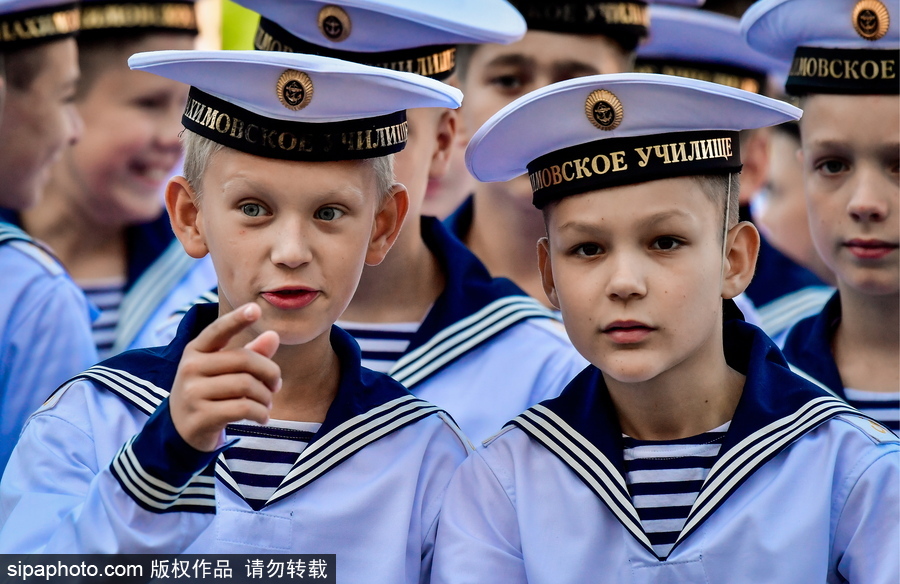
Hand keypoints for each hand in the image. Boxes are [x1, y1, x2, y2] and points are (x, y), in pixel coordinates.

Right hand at [169, 303, 281, 451]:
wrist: (182, 430)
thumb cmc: (210, 392)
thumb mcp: (225, 370)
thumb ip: (250, 353)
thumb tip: (273, 335)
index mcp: (196, 349)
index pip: (218, 330)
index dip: (237, 319)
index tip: (255, 308)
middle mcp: (190, 367)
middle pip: (245, 360)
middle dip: (270, 373)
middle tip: (276, 385)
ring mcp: (192, 392)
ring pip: (247, 385)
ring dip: (266, 396)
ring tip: (267, 403)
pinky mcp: (201, 416)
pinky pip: (244, 408)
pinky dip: (261, 413)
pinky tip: (262, 418)